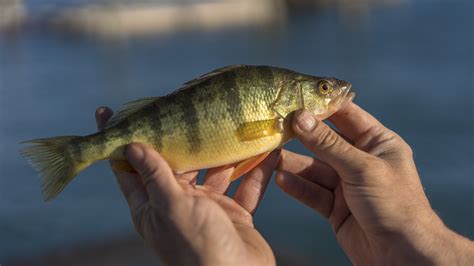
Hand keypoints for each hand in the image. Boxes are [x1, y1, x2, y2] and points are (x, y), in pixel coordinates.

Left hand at [95, 107, 277, 265]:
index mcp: (153, 206)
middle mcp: (178, 204)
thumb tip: (131, 145)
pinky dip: (256, 170)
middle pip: (177, 163)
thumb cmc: (199, 247)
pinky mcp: (234, 214)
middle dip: (183, 138)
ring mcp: (208, 209)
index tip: (108, 112)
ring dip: (225, 151)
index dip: (120, 141)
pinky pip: (245, 186)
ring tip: (234, 124)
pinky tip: (268, 152)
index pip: (129, 168)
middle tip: (187, 107)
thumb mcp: (172, 207)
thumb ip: (155, 176)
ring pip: (215, 171)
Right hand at [276, 103, 473, 264]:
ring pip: (314, 168)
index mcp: (377, 143)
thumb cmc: (394, 204)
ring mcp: (346, 184)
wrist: (402, 255)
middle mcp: (361, 160)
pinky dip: (297, 186)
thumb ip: (328, 144)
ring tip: (270, 155)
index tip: (295, 98)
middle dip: (302, 135)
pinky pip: (312, 191)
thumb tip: (300, 117)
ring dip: (293, 163)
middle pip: (325, 142)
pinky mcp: (335, 206)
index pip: (346, 115)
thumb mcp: (361, 168)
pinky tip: (280, 179)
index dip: (322, 106)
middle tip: (276, 126)